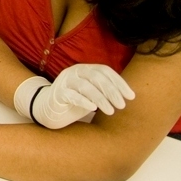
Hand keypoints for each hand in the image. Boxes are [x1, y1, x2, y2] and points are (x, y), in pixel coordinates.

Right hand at [14, 65, 134, 129]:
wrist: (49, 108)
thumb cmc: (76, 101)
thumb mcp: (93, 94)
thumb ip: (105, 91)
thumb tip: (129, 96)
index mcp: (85, 69)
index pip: (105, 70)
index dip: (119, 82)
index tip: (130, 96)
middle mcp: (75, 71)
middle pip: (96, 77)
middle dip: (111, 91)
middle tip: (122, 105)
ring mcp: (65, 81)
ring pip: (85, 86)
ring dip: (101, 99)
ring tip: (111, 111)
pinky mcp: (57, 93)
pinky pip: (71, 95)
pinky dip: (83, 101)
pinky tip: (92, 109)